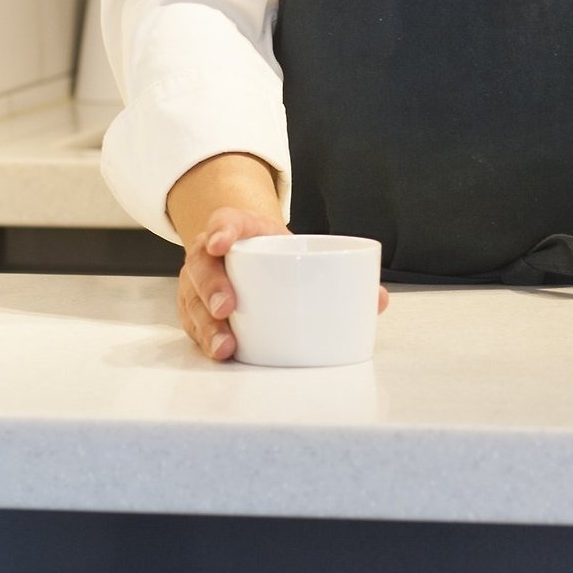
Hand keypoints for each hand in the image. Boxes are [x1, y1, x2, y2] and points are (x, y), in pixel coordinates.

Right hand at [177, 206, 390, 361]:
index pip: (225, 221)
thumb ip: (339, 268)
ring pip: (192, 301)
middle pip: (202, 265)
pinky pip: (192, 325)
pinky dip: (203, 340)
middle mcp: (211, 253)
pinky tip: (219, 352)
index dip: (222, 230)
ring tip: (225, 345)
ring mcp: (198, 282)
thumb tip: (380, 299)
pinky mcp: (195, 309)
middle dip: (212, 287)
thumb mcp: (299, 246)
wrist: (248, 244)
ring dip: (206, 325)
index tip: (222, 243)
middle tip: (227, 306)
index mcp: (240, 228)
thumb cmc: (278, 251)